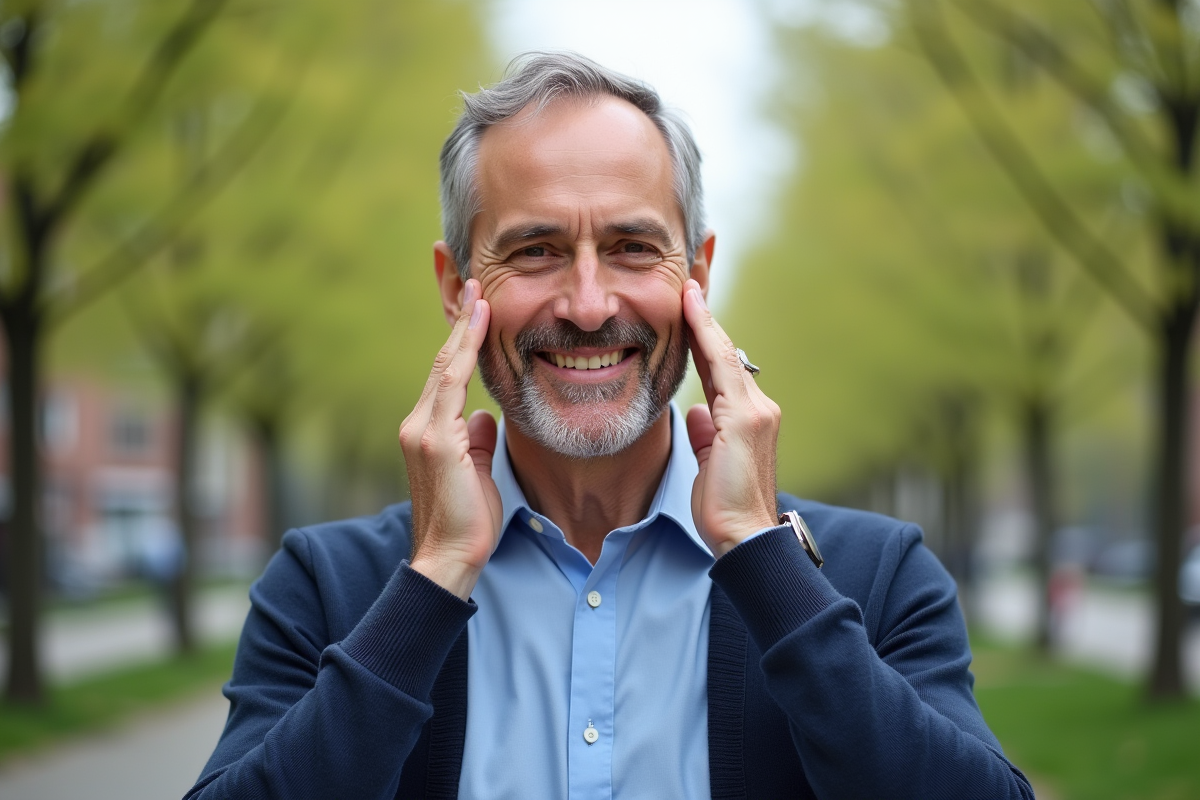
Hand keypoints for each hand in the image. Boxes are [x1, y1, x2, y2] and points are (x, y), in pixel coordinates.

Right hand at [399, 279, 501, 598]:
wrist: (450, 558)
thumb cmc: (467, 522)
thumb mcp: (478, 473)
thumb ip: (477, 443)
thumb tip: (486, 419)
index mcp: (428, 432)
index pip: (447, 377)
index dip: (460, 342)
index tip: (476, 309)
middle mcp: (418, 425)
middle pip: (443, 364)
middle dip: (460, 323)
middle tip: (474, 285)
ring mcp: (422, 432)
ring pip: (446, 368)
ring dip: (464, 329)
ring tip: (479, 294)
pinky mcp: (433, 441)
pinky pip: (451, 386)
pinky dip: (464, 353)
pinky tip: (478, 327)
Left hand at [682, 279, 780, 557]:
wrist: (743, 537)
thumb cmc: (724, 507)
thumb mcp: (709, 462)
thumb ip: (706, 433)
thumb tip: (695, 412)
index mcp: (749, 418)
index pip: (724, 369)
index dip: (706, 337)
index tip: (690, 306)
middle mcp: (759, 408)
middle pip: (726, 354)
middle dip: (705, 319)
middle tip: (688, 284)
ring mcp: (756, 412)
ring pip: (725, 355)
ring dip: (704, 322)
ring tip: (686, 289)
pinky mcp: (747, 419)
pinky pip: (722, 368)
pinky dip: (707, 339)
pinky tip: (692, 315)